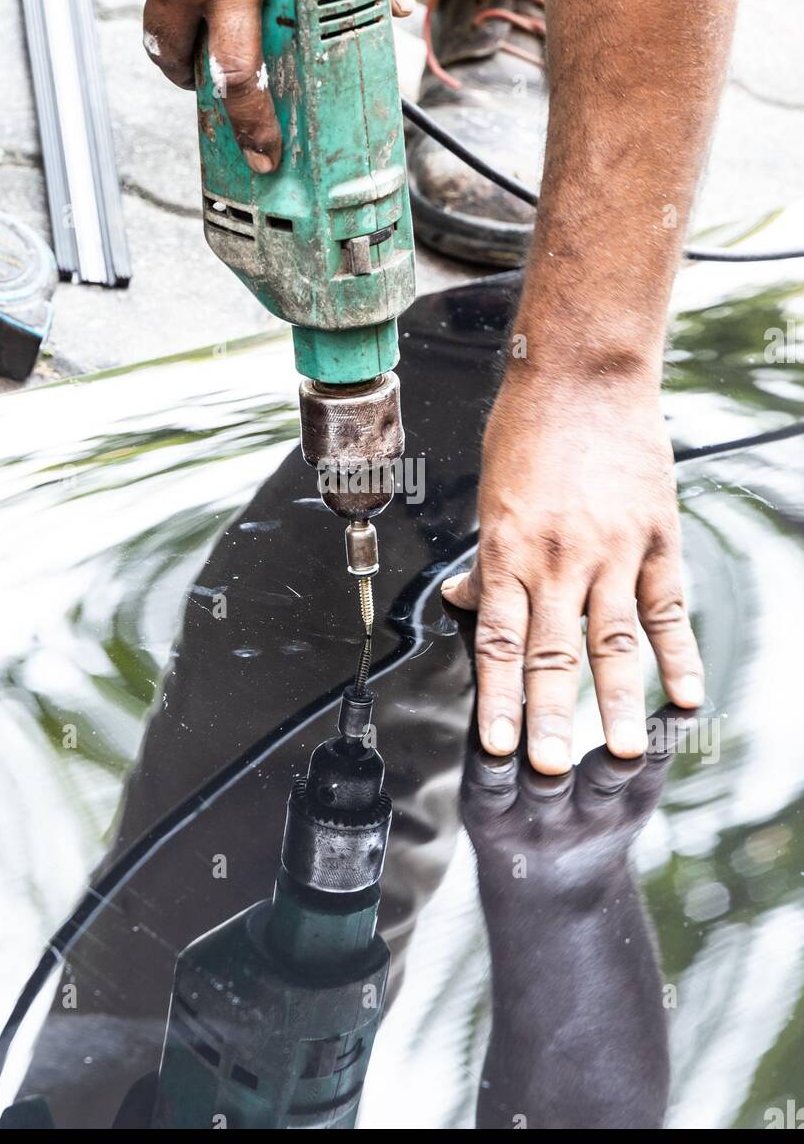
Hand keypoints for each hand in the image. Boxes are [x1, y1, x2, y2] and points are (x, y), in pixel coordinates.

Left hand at [441, 364, 703, 771]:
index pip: (501, 642)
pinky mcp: (655, 538)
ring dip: (618, 700)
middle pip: (554, 653)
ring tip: (622, 749)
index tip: (498, 746)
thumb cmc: (529, 429)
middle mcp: (557, 558)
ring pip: (613, 639)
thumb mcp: (489, 497)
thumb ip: (483, 560)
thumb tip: (458, 603)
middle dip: (550, 717)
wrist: (585, 373)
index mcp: (508, 551)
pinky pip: (666, 606)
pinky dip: (678, 652)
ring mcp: (612, 550)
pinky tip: (685, 692)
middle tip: (551, 770)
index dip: (498, 699)